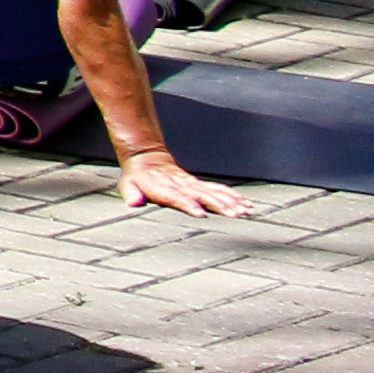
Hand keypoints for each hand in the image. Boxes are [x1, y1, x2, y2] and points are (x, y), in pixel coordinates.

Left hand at [114, 148, 251, 216]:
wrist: (146, 158)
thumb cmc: (137, 177)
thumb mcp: (128, 184)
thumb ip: (131, 193)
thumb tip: (133, 202)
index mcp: (164, 188)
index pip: (178, 198)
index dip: (189, 205)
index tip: (201, 213)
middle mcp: (181, 186)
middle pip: (202, 196)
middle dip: (219, 205)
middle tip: (235, 215)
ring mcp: (192, 184)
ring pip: (214, 192)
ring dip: (230, 202)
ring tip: (245, 211)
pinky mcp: (198, 184)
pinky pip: (218, 189)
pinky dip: (232, 196)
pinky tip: (245, 203)